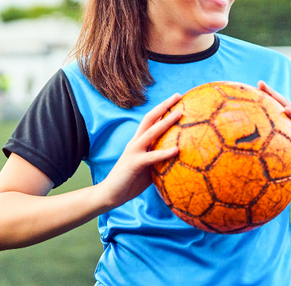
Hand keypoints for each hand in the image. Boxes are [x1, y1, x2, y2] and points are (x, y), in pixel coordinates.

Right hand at [96, 93, 182, 208]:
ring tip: (180, 114)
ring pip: (151, 132)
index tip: (177, 99)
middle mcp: (135, 142)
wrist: (110, 194)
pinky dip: (164, 152)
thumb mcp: (149, 167)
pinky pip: (151, 156)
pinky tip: (177, 149)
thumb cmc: (131, 182)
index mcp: (138, 142)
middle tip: (178, 95)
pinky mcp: (134, 163)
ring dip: (166, 121)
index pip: (151, 120)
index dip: (162, 109)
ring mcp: (133, 151)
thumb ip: (160, 159)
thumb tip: (180, 157)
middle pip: (150, 118)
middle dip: (164, 106)